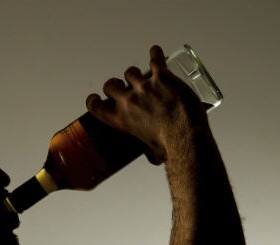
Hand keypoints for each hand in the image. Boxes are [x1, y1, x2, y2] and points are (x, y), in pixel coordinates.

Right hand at [86, 45, 208, 163]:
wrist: (185, 136)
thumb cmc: (169, 147)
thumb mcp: (150, 152)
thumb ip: (149, 149)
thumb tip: (155, 157)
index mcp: (121, 121)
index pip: (95, 107)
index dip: (93, 101)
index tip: (95, 98)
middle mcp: (128, 102)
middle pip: (110, 85)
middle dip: (115, 85)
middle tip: (124, 89)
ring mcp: (144, 87)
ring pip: (130, 71)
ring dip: (135, 74)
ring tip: (144, 77)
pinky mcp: (162, 77)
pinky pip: (155, 59)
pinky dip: (155, 54)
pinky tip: (156, 52)